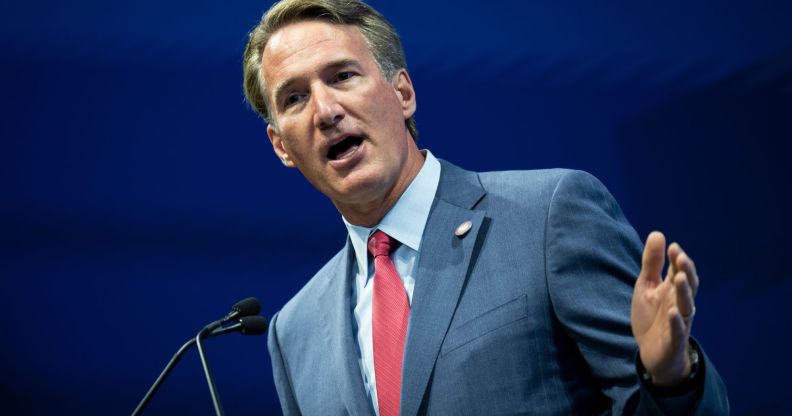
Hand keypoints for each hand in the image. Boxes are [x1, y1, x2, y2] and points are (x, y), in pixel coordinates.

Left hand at [631, 231, 699, 386]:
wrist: (652, 352)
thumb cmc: (652, 316)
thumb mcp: (647, 286)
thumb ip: (652, 263)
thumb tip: (658, 234)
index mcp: (673, 290)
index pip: (680, 271)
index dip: (678, 260)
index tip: (673, 247)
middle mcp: (680, 303)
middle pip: (688, 286)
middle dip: (686, 272)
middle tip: (681, 258)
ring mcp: (679, 322)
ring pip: (686, 306)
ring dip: (685, 292)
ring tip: (680, 278)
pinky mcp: (673, 340)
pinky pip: (678, 331)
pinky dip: (677, 322)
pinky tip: (674, 313)